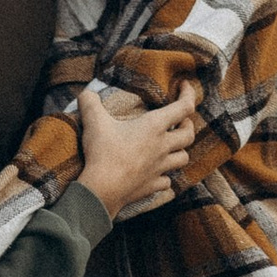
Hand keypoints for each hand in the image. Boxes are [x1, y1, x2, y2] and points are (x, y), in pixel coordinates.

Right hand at [77, 81, 198, 217]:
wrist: (103, 190)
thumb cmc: (102, 153)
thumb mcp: (94, 122)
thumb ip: (90, 103)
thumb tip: (86, 93)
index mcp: (154, 127)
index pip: (184, 107)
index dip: (189, 94)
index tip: (184, 86)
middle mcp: (162, 147)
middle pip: (189, 134)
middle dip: (188, 125)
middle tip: (182, 120)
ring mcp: (160, 168)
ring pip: (183, 158)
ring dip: (181, 150)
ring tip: (173, 146)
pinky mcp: (153, 185)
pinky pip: (167, 180)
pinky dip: (165, 176)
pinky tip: (158, 174)